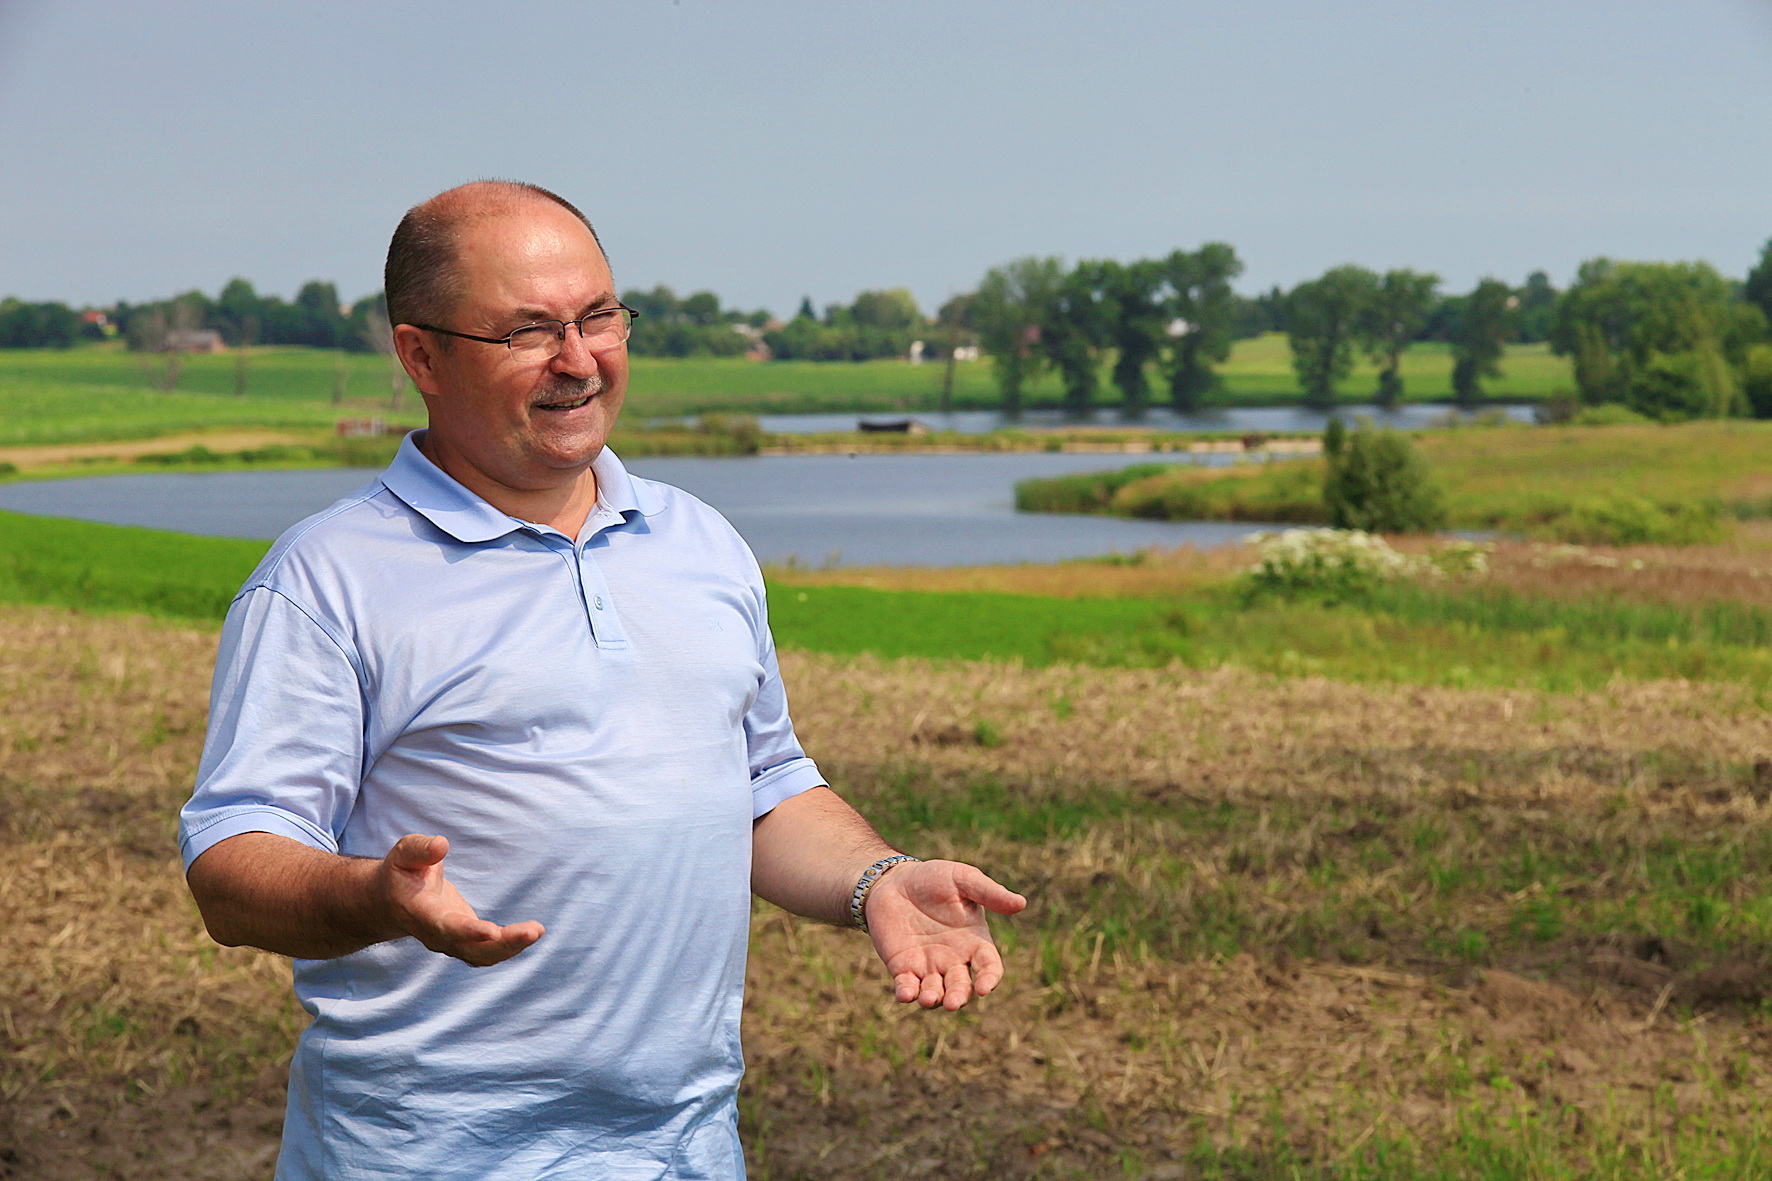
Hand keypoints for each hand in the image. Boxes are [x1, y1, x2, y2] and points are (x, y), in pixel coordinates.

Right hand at [375, 834, 544, 966]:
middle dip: (502, 944)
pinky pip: (487, 952)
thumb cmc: (402, 872)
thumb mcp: (404, 854)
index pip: (444, 927)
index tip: (492, 931)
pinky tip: (531, 932)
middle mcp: (436, 935)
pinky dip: (509, 946)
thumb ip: (420, 849)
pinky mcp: (464, 941)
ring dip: (511, 947)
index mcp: (420, 913)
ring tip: (537, 930)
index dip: (467, 931)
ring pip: (481, 956)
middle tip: (534, 931)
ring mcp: (451, 942)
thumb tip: (442, 845)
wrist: (392, 902)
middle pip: (470, 949)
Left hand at [864, 860, 1026, 1009]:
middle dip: (958, 997)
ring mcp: (928, 966)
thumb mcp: (963, 879)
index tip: (984, 988)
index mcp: (975, 941)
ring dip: (933, 1000)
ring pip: (936, 993)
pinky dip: (907, 994)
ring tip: (928, 998)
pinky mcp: (903, 967)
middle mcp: (954, 959)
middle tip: (952, 1002)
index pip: (989, 967)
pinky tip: (906, 994)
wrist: (895, 880)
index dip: (989, 980)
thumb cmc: (934, 878)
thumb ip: (989, 892)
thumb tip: (1021, 903)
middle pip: (962, 987)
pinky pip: (907, 987)